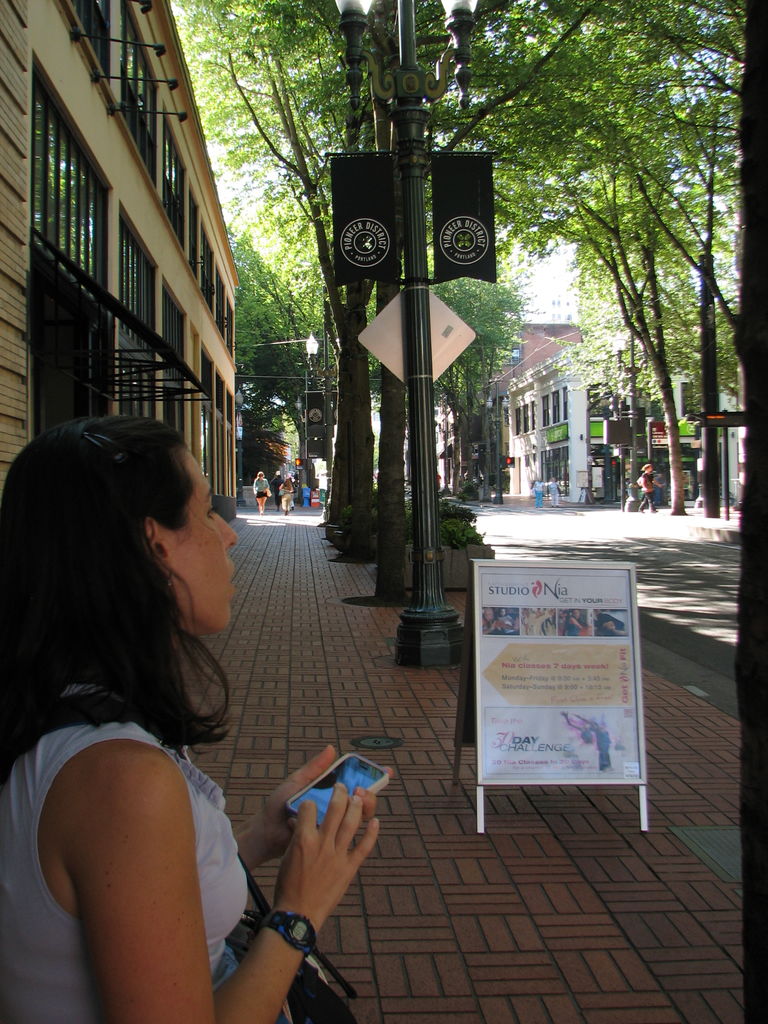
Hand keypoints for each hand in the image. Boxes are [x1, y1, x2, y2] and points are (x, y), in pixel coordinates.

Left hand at [237, 746, 385, 867]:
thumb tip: (331, 748)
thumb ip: (314, 768)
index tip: (386, 771)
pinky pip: (349, 838)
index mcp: (330, 794)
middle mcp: (335, 810)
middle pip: (364, 802)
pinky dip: (356, 827)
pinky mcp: (330, 843)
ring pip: (360, 818)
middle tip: (361, 791)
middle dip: (370, 794)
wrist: (265, 832)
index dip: (374, 778)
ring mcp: (334, 827)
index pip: (358, 786)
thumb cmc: (278, 806)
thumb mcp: (296, 783)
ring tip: (355, 799)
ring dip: (364, 807)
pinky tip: (355, 821)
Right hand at [273, 782, 379, 930]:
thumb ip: (297, 837)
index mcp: (303, 839)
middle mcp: (322, 843)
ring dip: (357, 806)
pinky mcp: (349, 868)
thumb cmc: (288, 885)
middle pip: (335, 808)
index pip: (308, 807)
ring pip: (352, 822)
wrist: (298, 913)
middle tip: (342, 787)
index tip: (312, 803)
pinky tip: (376, 822)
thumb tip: (298, 823)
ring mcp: (337, 855)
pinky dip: (372, 833)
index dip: (310, 802)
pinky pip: (364, 846)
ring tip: (358, 797)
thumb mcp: (288, 856)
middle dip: (340, 793)